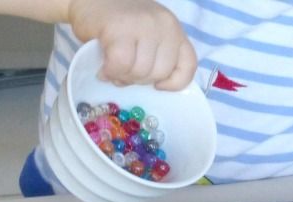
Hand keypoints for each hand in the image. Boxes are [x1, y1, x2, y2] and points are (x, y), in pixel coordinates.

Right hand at [68, 0, 196, 89]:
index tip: (158, 86)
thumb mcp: (148, 38)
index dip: (175, 83)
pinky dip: (111, 72)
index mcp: (174, 29)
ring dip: (123, 78)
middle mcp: (164, 24)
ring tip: (112, 70)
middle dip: (140, 80)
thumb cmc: (118, 23)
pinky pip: (121, 64)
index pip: (188, 64)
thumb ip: (157, 58)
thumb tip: (154, 87)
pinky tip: (104, 70)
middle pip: (160, 72)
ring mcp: (143, 24)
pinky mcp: (120, 28)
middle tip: (124, 73)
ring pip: (140, 71)